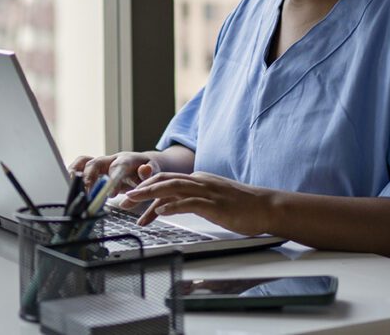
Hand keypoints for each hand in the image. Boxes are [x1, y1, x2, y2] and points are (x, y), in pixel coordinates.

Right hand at [67, 151, 161, 194]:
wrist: (146, 165)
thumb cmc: (149, 172)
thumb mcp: (155, 174)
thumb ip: (149, 175)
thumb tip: (144, 171)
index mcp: (127, 160)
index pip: (118, 166)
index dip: (113, 179)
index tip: (110, 194)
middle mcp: (111, 159)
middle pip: (95, 163)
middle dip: (89, 179)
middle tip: (88, 196)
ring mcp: (102, 163)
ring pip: (84, 162)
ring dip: (76, 174)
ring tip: (71, 189)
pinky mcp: (95, 169)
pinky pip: (79, 167)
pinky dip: (72, 175)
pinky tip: (68, 188)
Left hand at [124, 171, 274, 235]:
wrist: (266, 206)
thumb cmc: (242, 206)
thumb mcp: (212, 199)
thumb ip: (193, 199)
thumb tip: (170, 205)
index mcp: (199, 179)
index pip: (167, 180)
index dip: (147, 186)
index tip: (132, 196)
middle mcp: (200, 181)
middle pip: (164, 180)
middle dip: (141, 188)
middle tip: (124, 198)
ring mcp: (207, 191)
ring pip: (171, 188)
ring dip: (149, 194)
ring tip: (133, 201)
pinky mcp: (214, 205)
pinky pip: (188, 203)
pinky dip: (171, 205)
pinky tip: (159, 211)